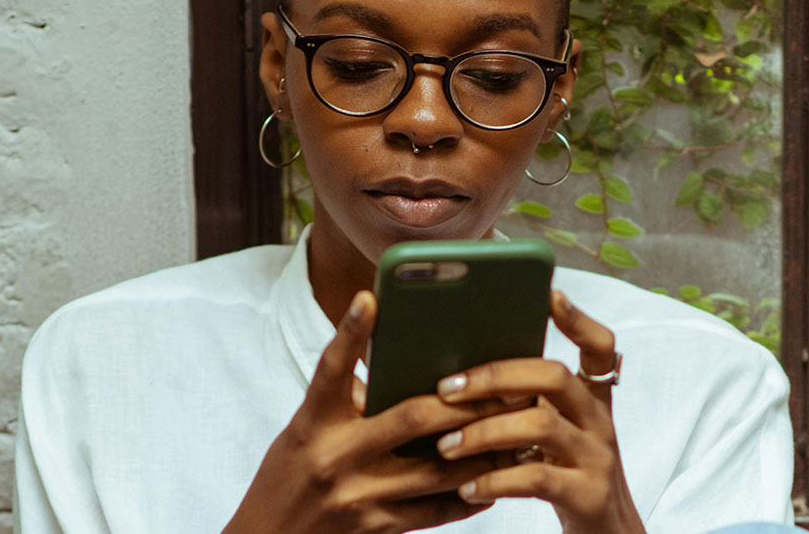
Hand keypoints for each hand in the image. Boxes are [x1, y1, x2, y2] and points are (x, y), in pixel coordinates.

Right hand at [223, 291, 516, 533]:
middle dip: (464, 404)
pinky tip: (494, 481)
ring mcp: (355, 497)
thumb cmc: (292, 475)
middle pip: (410, 419)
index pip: (330, 369)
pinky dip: (467, 495)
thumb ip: (348, 402)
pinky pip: (432, 511)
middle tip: (505, 387)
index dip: (349, 332)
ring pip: (434, 470)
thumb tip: (403, 365)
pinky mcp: (373, 530)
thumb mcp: (307, 430)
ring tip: (517, 433)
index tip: (370, 298)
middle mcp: (334, 456)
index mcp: (313, 422)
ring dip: (480, 452)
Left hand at [432, 291, 646, 533]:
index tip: (549, 293)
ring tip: (444, 446)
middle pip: (554, 376)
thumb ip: (522, 404)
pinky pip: (538, 478)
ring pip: (541, 426)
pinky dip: (495, 480)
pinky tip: (467, 487)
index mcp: (590, 399)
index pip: (599, 346)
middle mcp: (599, 421)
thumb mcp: (551, 436)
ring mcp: (597, 457)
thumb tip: (451, 379)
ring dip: (483, 432)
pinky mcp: (587, 495)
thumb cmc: (563, 477)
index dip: (577, 318)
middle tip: (447, 388)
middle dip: (495, 375)